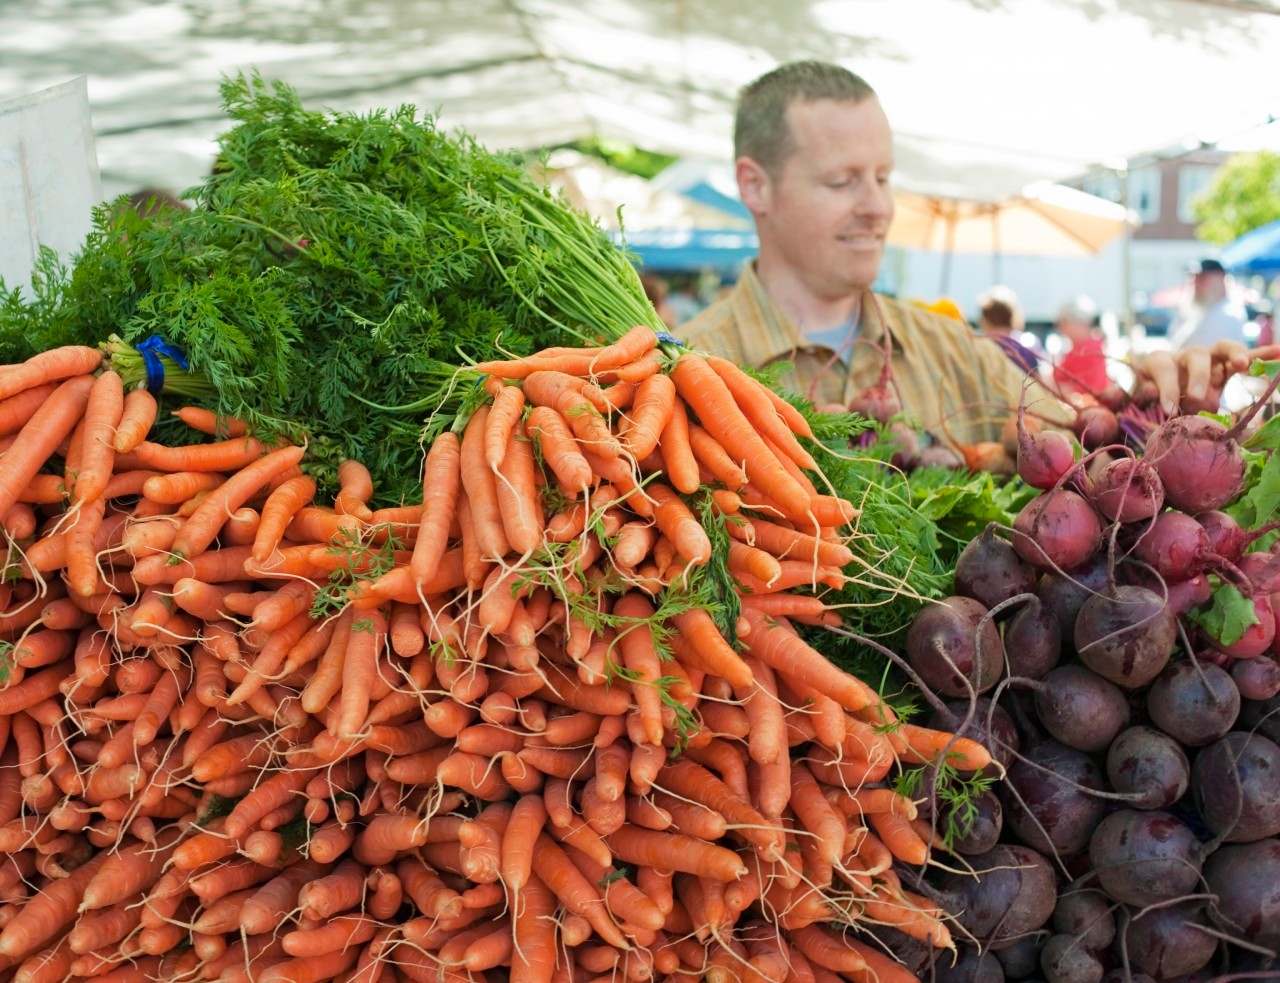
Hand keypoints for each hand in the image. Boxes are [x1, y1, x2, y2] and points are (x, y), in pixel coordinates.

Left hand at [1133, 341, 1279, 414]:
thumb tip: (1119, 394)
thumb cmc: (1147, 397)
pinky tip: (1278, 352)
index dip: (1165, 385)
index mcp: (1157, 362)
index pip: (1162, 366)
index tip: (1169, 407)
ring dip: (1232, 354)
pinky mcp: (1226, 365)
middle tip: (1197, 398)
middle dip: (1197, 375)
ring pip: (1221, 348)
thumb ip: (1126, 395)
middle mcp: (1184, 356)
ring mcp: (1208, 359)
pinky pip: (1246, 356)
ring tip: (1241, 364)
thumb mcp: (1131, 398)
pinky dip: (1262, 354)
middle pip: (1195, 355)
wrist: (1163, 394)